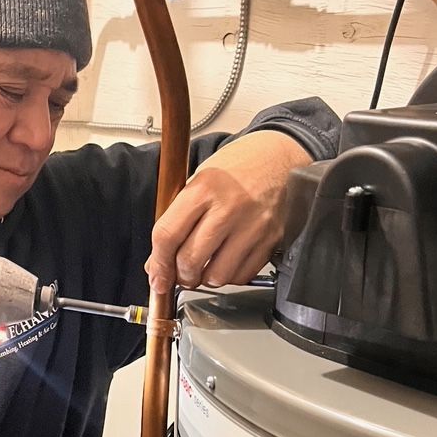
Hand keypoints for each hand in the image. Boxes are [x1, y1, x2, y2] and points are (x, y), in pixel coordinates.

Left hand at [146, 131, 311, 292]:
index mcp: (204, 189)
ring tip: (204, 267)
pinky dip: (228, 277)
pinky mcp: (271, 241)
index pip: (167, 235)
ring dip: (204, 279)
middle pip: (189, 261)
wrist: (280, 157)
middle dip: (179, 275)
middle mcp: (229, 208)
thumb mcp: (200, 181)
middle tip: (178, 273)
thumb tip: (158, 261)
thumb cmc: (238, 168)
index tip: (156, 277)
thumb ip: (177, 219)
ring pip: (216, 276)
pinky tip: (225, 263)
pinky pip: (242, 275)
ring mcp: (253, 227)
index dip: (157, 264)